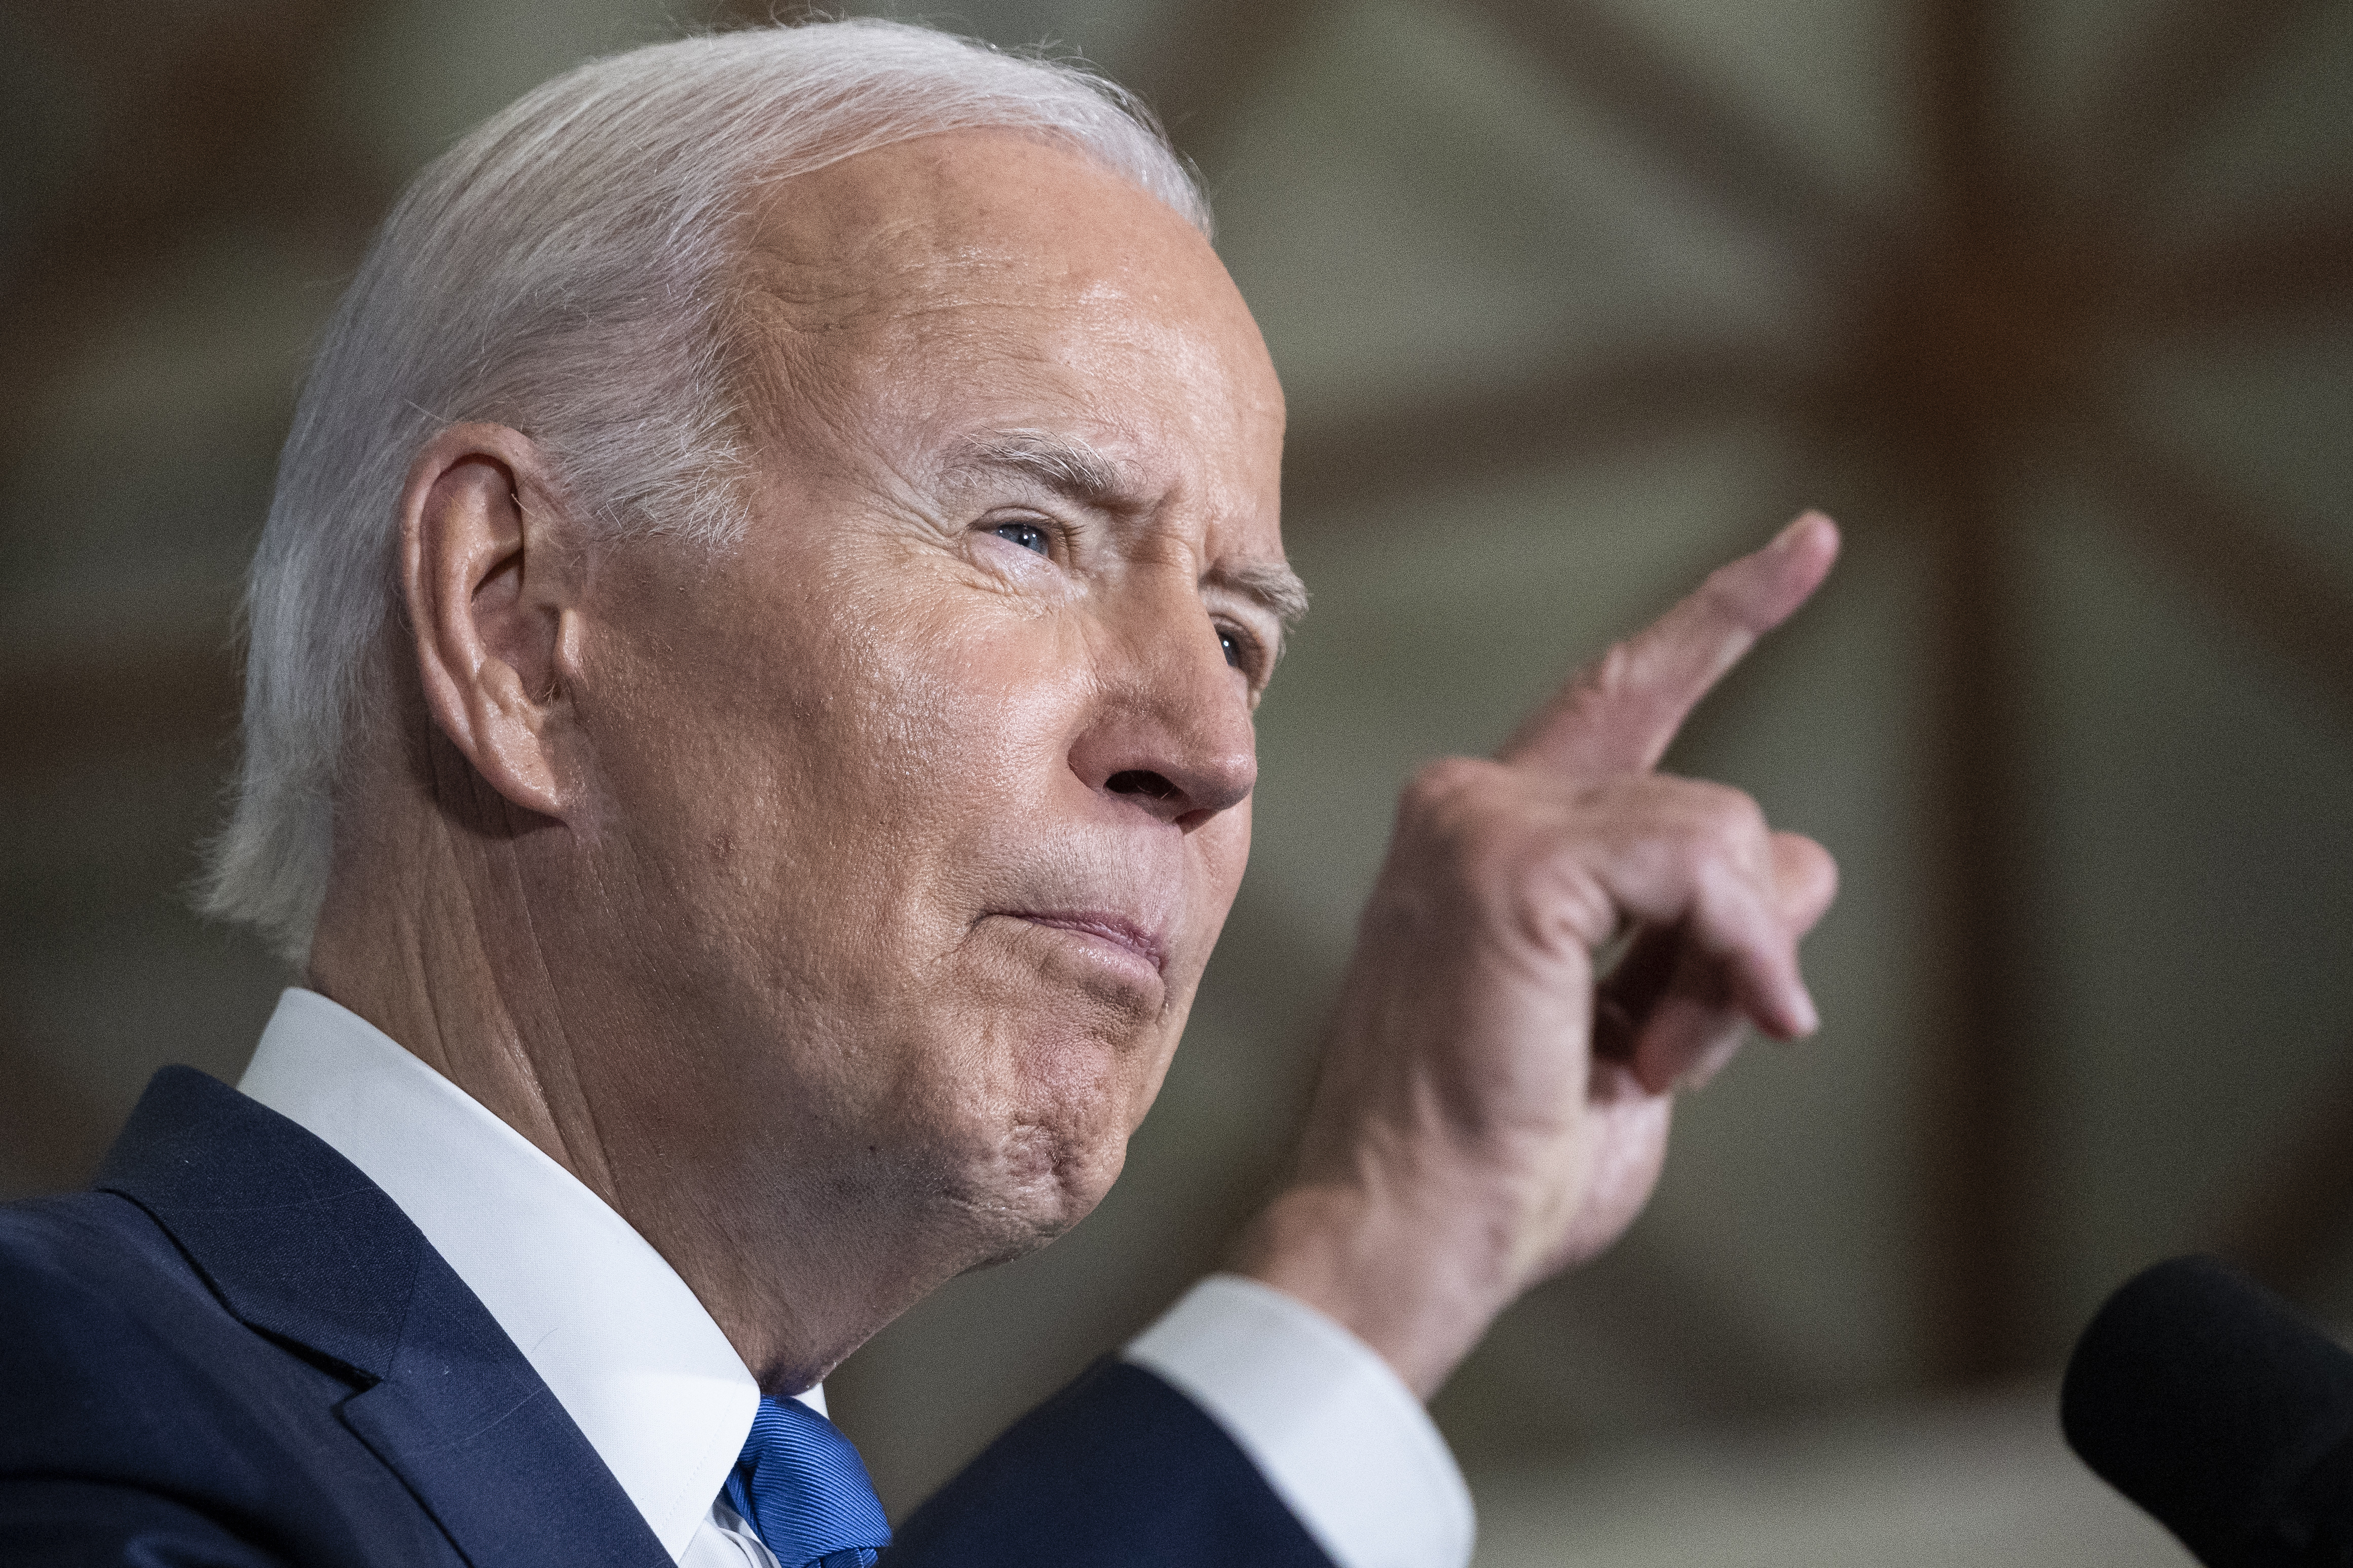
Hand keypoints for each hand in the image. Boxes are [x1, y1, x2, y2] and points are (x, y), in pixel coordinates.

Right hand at [1231, 513, 1842, 1396]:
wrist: (1405, 1233)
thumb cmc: (1502, 1164)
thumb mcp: (1643, 1031)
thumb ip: (1709, 939)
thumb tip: (1803, 867)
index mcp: (1489, 837)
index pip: (1628, 696)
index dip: (1726, 618)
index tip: (1814, 539)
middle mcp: (1472, 801)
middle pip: (1714, 804)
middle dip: (1739, 940)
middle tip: (1666, 1052)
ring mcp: (1481, 819)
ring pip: (1724, 835)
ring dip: (1723, 977)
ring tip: (1636, 1066)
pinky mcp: (1509, 857)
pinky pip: (1704, 863)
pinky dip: (1727, 959)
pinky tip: (1664, 1050)